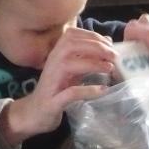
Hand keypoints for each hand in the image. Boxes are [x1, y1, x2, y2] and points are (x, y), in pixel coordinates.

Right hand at [0, 28, 115, 145]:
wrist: (35, 113)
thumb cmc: (56, 89)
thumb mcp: (72, 69)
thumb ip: (86, 56)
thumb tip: (107, 42)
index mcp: (56, 53)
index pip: (72, 35)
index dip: (93, 36)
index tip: (110, 44)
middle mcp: (52, 63)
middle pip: (70, 45)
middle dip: (95, 47)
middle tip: (114, 56)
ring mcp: (51, 81)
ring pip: (69, 64)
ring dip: (92, 64)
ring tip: (110, 69)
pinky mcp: (53, 100)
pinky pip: (70, 92)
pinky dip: (87, 90)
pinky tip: (102, 90)